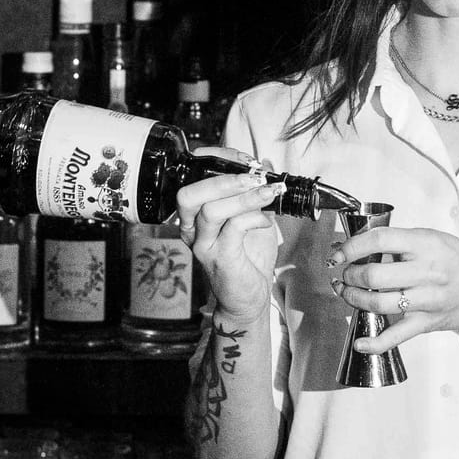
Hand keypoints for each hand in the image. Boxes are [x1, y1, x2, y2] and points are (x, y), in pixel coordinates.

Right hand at [174, 147, 283, 325]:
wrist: (248, 299)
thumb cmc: (247, 259)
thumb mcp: (252, 218)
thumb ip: (253, 192)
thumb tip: (264, 165)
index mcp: (195, 215)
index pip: (193, 179)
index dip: (218, 162)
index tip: (246, 159)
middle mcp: (192, 229)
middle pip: (190, 194)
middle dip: (224, 179)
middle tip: (253, 177)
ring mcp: (203, 245)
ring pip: (211, 211)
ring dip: (244, 198)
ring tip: (268, 194)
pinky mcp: (219, 259)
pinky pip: (233, 229)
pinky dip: (253, 218)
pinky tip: (267, 220)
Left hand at [329, 227, 458, 351]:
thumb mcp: (433, 238)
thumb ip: (401, 242)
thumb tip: (360, 245)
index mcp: (426, 245)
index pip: (379, 240)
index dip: (352, 246)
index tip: (339, 253)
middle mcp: (427, 272)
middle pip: (374, 274)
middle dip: (350, 274)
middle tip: (345, 274)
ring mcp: (427, 300)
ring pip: (378, 302)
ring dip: (354, 298)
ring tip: (347, 293)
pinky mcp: (427, 322)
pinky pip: (396, 336)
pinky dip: (375, 343)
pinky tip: (360, 342)